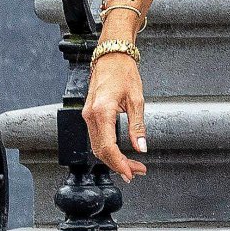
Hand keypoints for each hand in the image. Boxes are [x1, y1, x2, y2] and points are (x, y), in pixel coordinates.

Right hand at [82, 52, 147, 184]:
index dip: (119, 164)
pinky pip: (96, 138)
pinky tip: (120, 154)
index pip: (108, 147)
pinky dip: (108, 149)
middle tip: (137, 172)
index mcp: (102, 112)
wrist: (111, 57)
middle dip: (119, 165)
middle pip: (101, 151)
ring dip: (114, 159)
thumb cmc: (123, 73)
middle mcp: (90, 116)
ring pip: (98, 147)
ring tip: (132, 165)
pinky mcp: (90, 115)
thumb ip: (137, 126)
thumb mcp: (137, 100)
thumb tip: (141, 147)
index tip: (131, 173)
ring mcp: (88, 116)